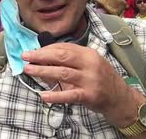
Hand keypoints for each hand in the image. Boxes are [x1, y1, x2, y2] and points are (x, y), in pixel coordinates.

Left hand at [21, 43, 145, 127]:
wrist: (120, 97)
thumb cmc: (99, 78)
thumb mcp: (87, 64)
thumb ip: (68, 61)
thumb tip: (42, 57)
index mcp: (87, 53)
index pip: (63, 48)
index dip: (45, 49)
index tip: (31, 52)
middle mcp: (90, 64)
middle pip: (61, 57)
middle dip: (41, 56)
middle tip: (25, 56)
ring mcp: (90, 80)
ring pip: (63, 73)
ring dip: (43, 71)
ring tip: (28, 70)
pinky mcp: (89, 95)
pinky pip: (70, 95)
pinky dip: (56, 96)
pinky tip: (43, 96)